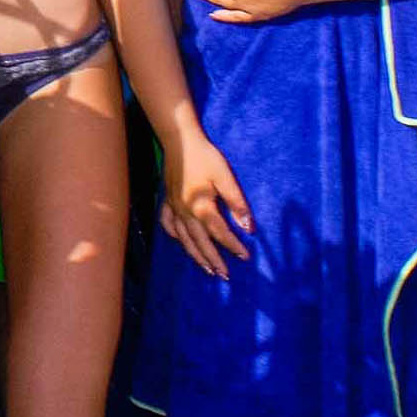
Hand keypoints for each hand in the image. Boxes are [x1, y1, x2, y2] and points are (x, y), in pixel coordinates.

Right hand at [158, 124, 253, 278]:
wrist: (179, 141)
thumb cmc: (205, 157)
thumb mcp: (225, 177)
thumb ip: (236, 203)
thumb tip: (248, 227)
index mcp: (201, 207)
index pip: (220, 233)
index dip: (233, 246)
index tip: (245, 257)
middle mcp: (186, 212)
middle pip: (200, 242)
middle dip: (213, 260)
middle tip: (224, 275)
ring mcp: (174, 207)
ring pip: (184, 238)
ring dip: (195, 255)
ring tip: (206, 268)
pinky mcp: (167, 200)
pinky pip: (169, 224)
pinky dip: (175, 236)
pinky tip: (181, 240)